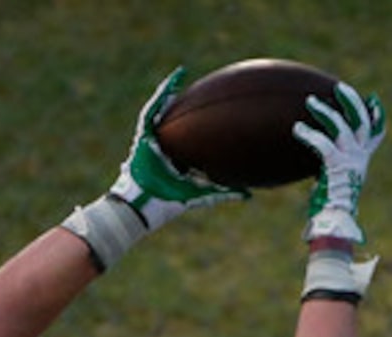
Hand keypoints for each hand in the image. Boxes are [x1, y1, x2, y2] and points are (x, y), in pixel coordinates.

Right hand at [108, 67, 248, 230]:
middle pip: (177, 119)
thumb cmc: (168, 202)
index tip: (219, 110)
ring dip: (169, 93)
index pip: (192, 133)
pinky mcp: (142, 137)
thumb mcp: (200, 193)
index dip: (203, 122)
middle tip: (202, 88)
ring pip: (161, 111)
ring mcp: (151, 140)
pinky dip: (160, 96)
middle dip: (186, 103)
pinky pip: (151, 112)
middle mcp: (164, 145)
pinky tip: (171, 81)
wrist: (144, 206)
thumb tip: (249, 194)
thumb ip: (223, 191)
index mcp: (177, 156)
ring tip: (180, 75)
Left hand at [295, 82, 385, 245]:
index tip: (373, 100)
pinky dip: (309, 134)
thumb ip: (330, 171)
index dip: (377, 116)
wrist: (333, 223)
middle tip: (338, 87)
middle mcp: (359, 158)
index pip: (375, 135)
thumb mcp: (333, 185)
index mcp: (361, 162)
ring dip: (326, 112)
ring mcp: (350, 160)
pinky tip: (297, 129)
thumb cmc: (330, 210)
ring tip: (310, 101)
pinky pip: (323, 143)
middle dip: (351, 102)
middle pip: (361, 121)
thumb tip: (317, 174)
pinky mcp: (337, 166)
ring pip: (342, 126)